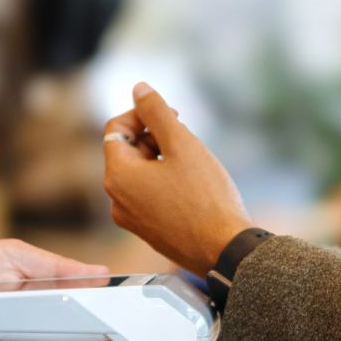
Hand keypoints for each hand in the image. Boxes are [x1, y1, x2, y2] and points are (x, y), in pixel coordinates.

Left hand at [102, 82, 254, 274]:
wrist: (225, 250)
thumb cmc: (206, 198)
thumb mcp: (182, 144)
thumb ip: (157, 112)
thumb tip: (138, 89)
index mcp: (118, 177)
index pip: (116, 129)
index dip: (142, 114)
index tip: (172, 115)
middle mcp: (117, 201)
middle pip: (127, 151)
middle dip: (155, 137)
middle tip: (187, 138)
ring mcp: (132, 219)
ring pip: (140, 174)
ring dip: (162, 159)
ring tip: (193, 164)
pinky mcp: (148, 231)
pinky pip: (149, 196)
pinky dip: (165, 182)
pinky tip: (193, 187)